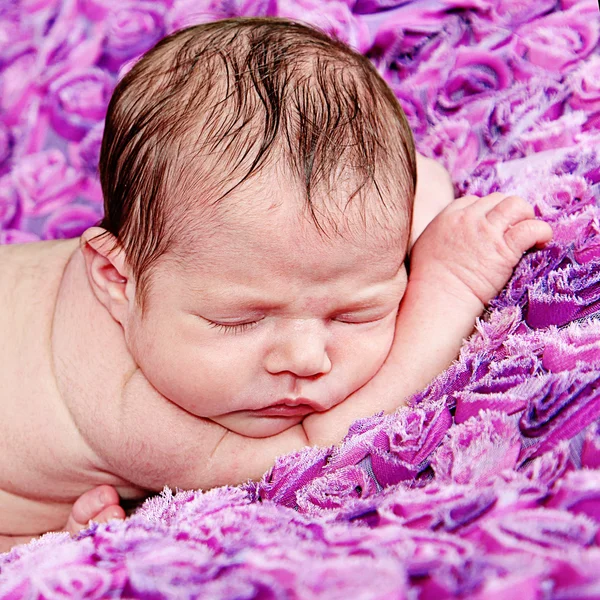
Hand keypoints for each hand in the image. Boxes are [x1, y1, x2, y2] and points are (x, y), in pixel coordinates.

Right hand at [410, 193, 552, 306]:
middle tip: (512, 232)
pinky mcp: (504, 249)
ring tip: (528, 234)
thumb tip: (453, 239)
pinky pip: (530, 228)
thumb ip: (441, 236)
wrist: (437, 300)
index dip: (486, 212)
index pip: (474, 201)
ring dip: (526, 216)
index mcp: (446, 217)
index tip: (491, 227)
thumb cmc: (428, 284)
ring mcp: (486, 232)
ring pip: (516, 205)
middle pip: (497, 199)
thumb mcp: (425, 248)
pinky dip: (541, 231)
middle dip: (507, 213)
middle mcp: (467, 219)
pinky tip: (541, 241)